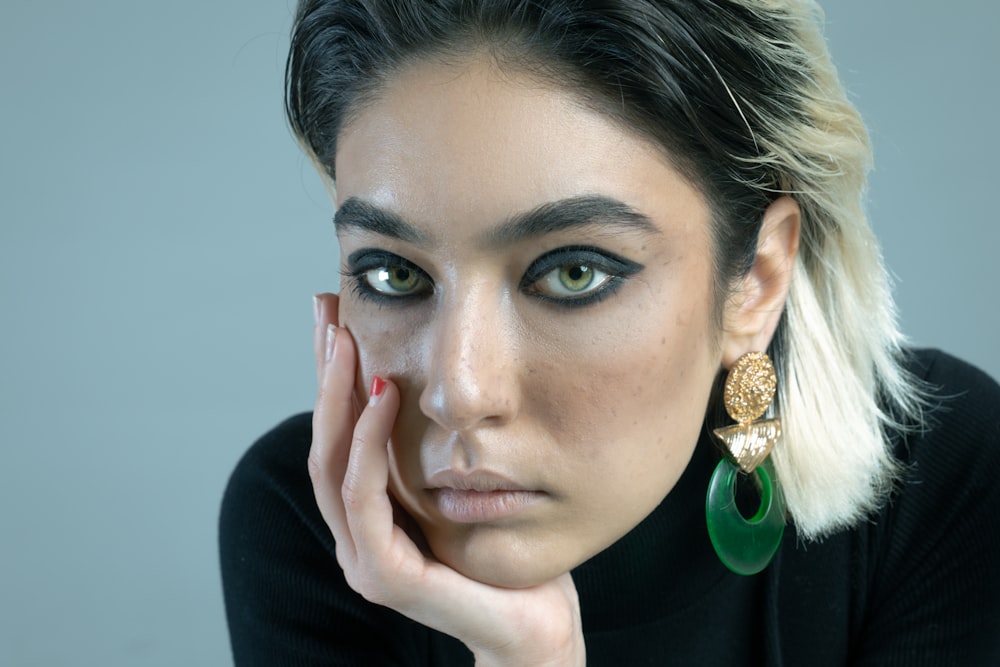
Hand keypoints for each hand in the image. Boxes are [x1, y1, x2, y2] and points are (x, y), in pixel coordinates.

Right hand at [309, 293, 585, 665]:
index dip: (329, 377)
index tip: (333, 316)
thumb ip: (434, 451)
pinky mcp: (386, 577)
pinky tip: (382, 397)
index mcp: (367, 517)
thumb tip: (430, 381)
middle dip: (323, 374)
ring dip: (336, 398)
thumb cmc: (503, 554)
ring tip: (347, 341)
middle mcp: (355, 537)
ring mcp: (364, 560)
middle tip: (326, 311)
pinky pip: (364, 500)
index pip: (337, 437)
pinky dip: (367, 444)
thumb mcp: (462, 486)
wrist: (535, 624)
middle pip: (324, 443)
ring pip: (333, 466)